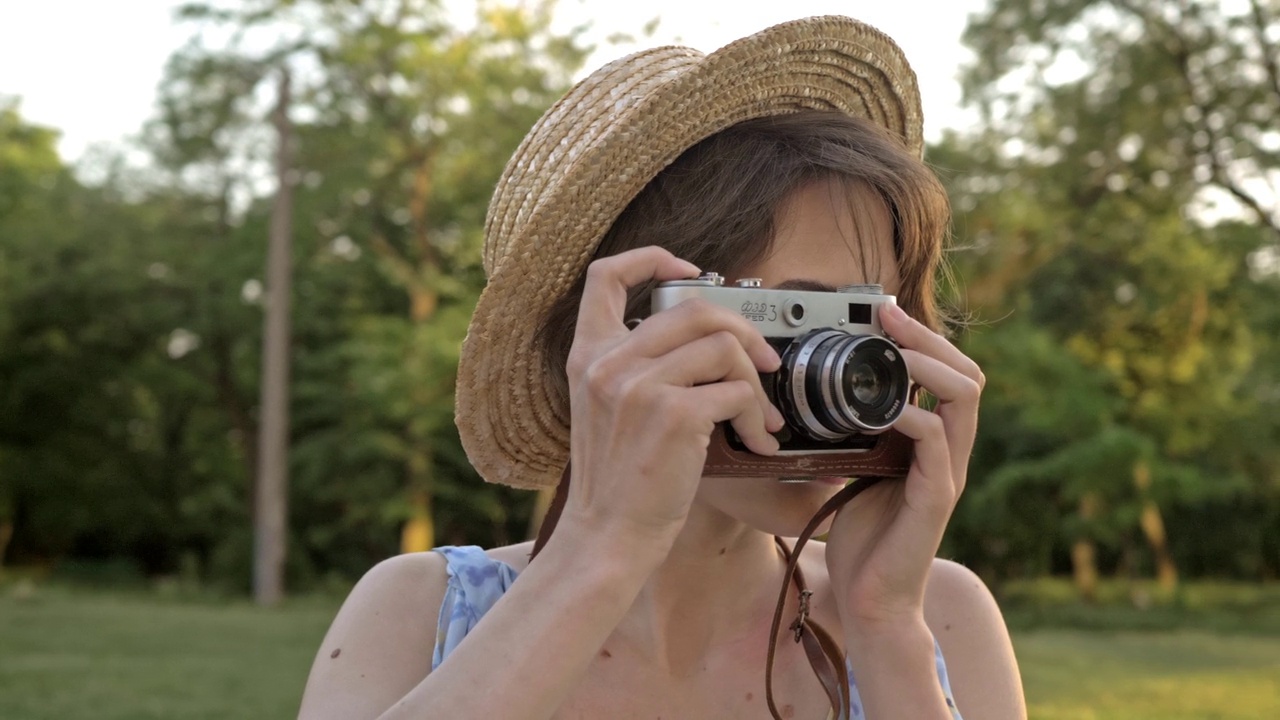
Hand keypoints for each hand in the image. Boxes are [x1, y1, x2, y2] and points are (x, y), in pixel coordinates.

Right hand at [560, 246, 784, 550]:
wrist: (607, 537)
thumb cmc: (618, 482)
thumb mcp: (606, 410)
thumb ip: (635, 368)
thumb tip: (704, 341)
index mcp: (588, 354)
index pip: (605, 274)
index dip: (651, 258)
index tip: (690, 270)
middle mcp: (608, 361)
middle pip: (693, 306)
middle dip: (743, 330)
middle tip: (764, 362)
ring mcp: (638, 385)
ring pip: (724, 345)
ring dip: (756, 382)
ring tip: (761, 417)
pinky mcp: (672, 413)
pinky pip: (737, 391)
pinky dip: (757, 417)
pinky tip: (756, 444)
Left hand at [825, 302, 983, 630]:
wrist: (869, 598)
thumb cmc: (862, 536)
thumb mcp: (857, 470)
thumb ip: (858, 435)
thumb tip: (826, 395)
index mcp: (933, 442)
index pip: (950, 373)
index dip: (923, 339)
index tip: (884, 314)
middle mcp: (949, 452)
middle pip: (967, 374)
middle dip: (928, 338)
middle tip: (889, 319)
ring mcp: (947, 473)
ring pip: (962, 398)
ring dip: (925, 366)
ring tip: (890, 352)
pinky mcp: (936, 497)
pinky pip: (937, 441)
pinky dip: (911, 416)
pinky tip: (883, 409)